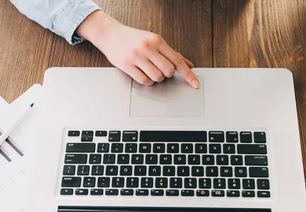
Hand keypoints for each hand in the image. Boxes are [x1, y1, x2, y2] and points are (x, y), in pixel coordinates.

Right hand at [77, 11, 198, 87]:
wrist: (110, 34)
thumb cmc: (134, 38)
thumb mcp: (154, 41)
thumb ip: (172, 53)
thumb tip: (189, 64)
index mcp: (157, 41)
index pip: (178, 60)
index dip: (188, 74)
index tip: (195, 84)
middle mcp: (148, 47)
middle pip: (169, 71)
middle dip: (167, 75)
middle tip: (159, 69)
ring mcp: (137, 56)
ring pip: (157, 77)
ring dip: (156, 78)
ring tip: (148, 70)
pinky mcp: (127, 65)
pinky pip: (144, 80)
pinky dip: (146, 81)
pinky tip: (142, 73)